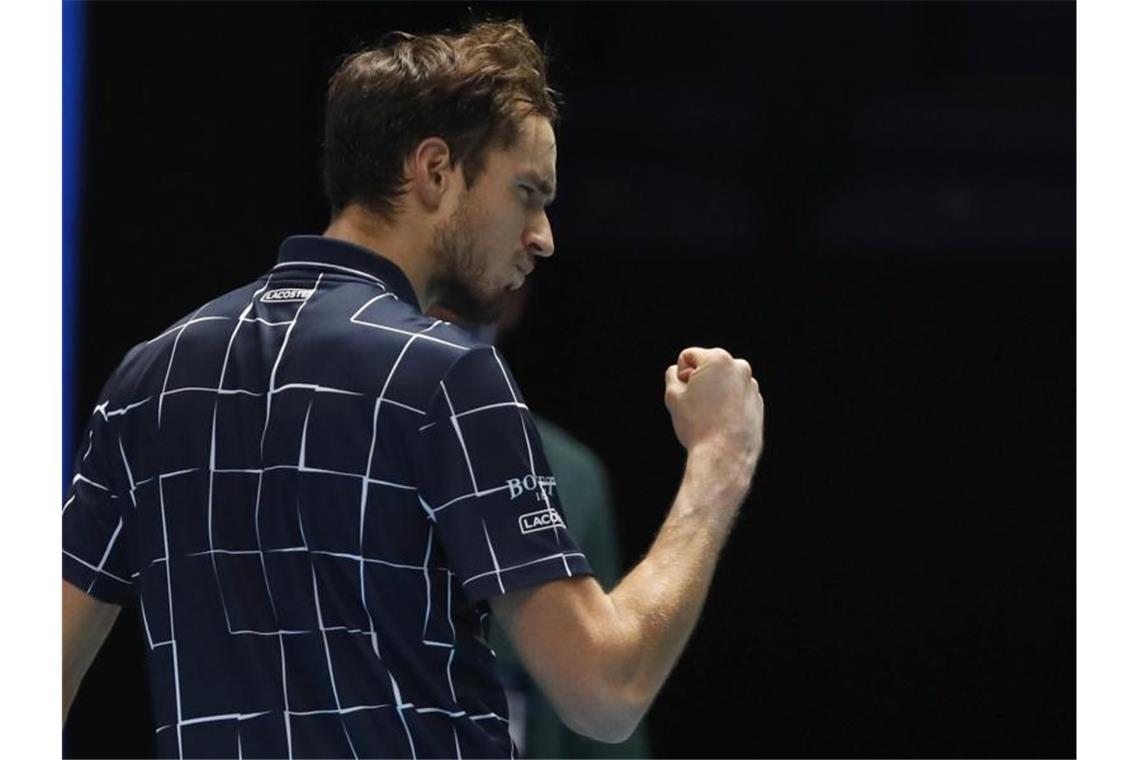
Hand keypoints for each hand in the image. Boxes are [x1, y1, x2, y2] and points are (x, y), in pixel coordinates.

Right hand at [664, 347, 764, 466]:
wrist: (725, 455)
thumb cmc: (698, 425)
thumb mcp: (673, 396)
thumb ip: (672, 375)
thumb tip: (678, 372)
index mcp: (718, 359)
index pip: (688, 357)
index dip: (680, 376)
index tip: (684, 395)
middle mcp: (739, 367)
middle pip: (708, 367)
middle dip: (699, 382)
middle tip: (695, 406)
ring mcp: (751, 385)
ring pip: (723, 383)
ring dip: (714, 393)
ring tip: (709, 417)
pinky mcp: (757, 403)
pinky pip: (736, 397)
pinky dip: (727, 405)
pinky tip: (721, 423)